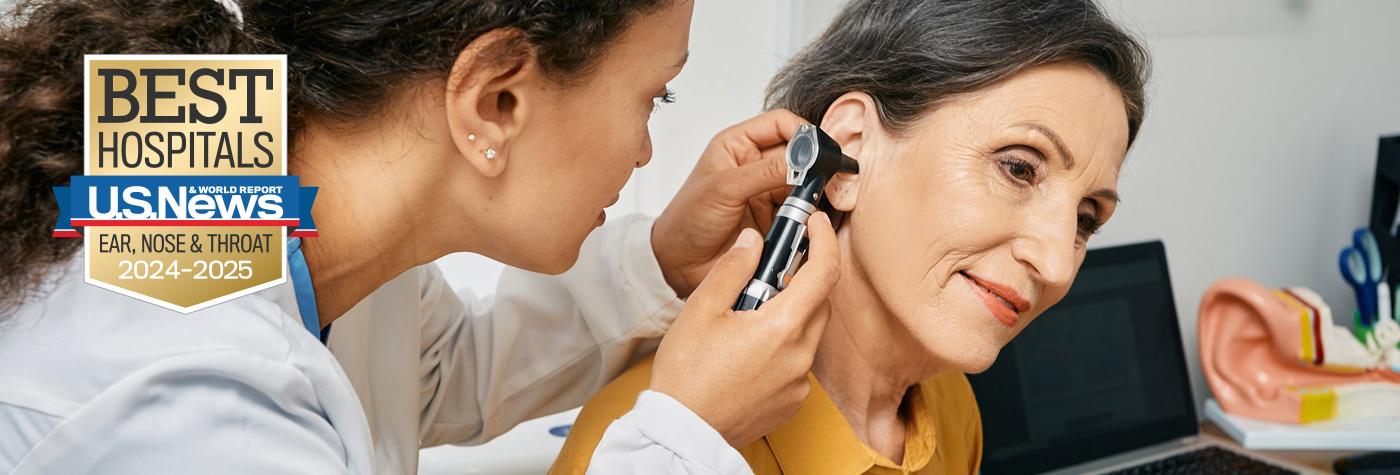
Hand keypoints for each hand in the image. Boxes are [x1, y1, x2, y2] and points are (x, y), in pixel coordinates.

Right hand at [649, 212, 839, 446]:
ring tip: (747, 317)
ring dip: (789, 315)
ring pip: (807, 333)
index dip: (824, 240)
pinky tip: (749, 352)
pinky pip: (797, 363)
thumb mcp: (702, 309)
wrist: (682, 431)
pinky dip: (782, 347)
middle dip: (800, 279)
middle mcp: (800, 356)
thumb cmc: (686, 373)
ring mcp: (799, 383)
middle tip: (767, 272)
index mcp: (782, 327)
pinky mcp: (792, 402)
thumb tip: (755, 241)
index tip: (816, 223)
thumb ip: (733, 269)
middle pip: (818, 303)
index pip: (824, 272)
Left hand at [652, 109, 808, 297]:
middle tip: (827, 179)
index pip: (781, 124)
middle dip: (815, 165)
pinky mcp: (777, 219)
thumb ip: (765, 171)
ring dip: (812, 193)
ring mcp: (768, 192)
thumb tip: (803, 159)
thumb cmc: (686, 221)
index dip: (803, 131)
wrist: (679, 265)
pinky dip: (810, 216)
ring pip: (805, 183)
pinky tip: (807, 222)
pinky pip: (803, 212)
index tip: (819, 150)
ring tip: (811, 205)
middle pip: (800, 153)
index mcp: (739, 145)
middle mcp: (756, 165)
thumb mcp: (723, 189)